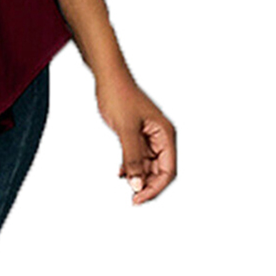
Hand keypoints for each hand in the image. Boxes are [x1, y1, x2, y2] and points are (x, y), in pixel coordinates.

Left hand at [95, 68, 176, 204]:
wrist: (107, 78)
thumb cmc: (119, 96)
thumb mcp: (125, 129)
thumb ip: (132, 157)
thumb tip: (137, 185)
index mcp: (165, 135)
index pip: (168, 170)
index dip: (155, 188)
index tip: (138, 198)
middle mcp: (161, 137)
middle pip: (160, 171)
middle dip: (146, 184)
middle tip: (131, 198)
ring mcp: (149, 137)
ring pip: (148, 166)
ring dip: (138, 176)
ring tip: (124, 181)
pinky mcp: (137, 135)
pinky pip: (138, 157)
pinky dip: (131, 167)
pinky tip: (121, 172)